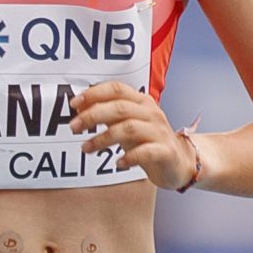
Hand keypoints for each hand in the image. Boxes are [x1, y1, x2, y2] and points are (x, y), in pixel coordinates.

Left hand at [71, 80, 191, 186]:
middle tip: (73, 127)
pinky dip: (129, 157)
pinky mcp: (165, 151)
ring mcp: (159, 132)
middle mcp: (151, 113)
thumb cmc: (147, 141)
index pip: (117, 89)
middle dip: (92, 116)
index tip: (74, 104)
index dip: (94, 94)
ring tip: (85, 148)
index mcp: (141, 102)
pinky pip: (146, 152)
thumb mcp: (125, 124)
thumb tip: (79, 108)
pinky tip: (117, 163)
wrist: (179, 162)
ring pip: (129, 128)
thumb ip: (106, 115)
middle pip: (119, 107)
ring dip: (102, 138)